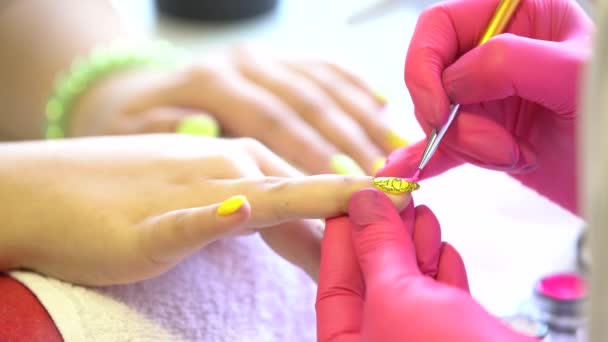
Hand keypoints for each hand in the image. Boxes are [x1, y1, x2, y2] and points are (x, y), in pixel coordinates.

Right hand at [0, 135, 411, 285]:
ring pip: (266, 199)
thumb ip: (254, 212)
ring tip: (362, 216)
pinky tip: (241, 209)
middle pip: (304, 191)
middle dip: (357, 209)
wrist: (45, 190)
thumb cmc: (128, 196)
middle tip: (409, 223)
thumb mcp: (202, 200)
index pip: (312, 183)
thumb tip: (301, 230)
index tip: (404, 212)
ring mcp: (190, 189)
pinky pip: (194, 217)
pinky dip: (220, 214)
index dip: (361, 199)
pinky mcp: (153, 221)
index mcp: (239, 160)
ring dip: (317, 207)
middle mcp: (225, 165)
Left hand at [69, 45, 408, 174]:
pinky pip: (324, 65)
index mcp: (212, 81)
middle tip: (384, 175)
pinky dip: (356, 86)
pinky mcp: (278, 57)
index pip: (271, 121)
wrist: (135, 90)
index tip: (347, 184)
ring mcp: (265, 56)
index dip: (311, 152)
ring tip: (398, 150)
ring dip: (363, 118)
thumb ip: (169, 132)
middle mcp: (244, 61)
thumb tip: (206, 131)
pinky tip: (383, 106)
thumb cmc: (139, 124)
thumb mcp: (137, 132)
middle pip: (306, 103)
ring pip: (323, 85)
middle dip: (350, 141)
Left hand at [316, 189, 533, 340]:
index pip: (334, 286)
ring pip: (411, 286)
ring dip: (416, 246)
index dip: (341, 239)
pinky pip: (443, 300)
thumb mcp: (399, 297)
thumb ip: (379, 248)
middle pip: (374, 282)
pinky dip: (442, 269)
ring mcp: (421, 341)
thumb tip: (363, 202)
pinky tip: (442, 246)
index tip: (352, 198)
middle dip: (384, 235)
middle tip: (390, 194)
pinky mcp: (460, 339)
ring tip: (418, 209)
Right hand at [381, 0, 592, 212]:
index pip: (440, 25)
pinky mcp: (483, 133)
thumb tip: (453, 81)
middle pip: (434, 78)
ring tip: (514, 156)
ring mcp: (487, 95)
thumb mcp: (572, 75)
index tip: (439, 110)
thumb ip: (509, 62)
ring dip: (467, 146)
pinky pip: (443, 143)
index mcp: (516, 16)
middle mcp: (495, 52)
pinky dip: (429, 158)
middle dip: (457, 120)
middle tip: (496, 147)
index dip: (425, 66)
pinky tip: (411, 169)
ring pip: (439, 117)